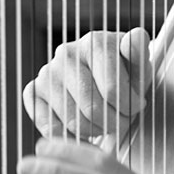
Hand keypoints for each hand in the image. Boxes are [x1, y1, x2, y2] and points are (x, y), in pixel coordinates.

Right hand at [23, 28, 153, 139]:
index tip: (138, 107)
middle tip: (124, 122)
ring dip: (97, 131)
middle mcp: (66, 54)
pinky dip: (72, 137)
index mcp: (94, 43)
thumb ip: (140, 52)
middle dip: (115, 122)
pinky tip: (88, 132)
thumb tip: (137, 36)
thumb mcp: (139, 63)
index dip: (131, 107)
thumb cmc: (126, 71)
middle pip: (92, 108)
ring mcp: (47, 73)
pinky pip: (51, 128)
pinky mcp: (33, 93)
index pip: (113, 90)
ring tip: (108, 123)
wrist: (104, 75)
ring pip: (74, 121)